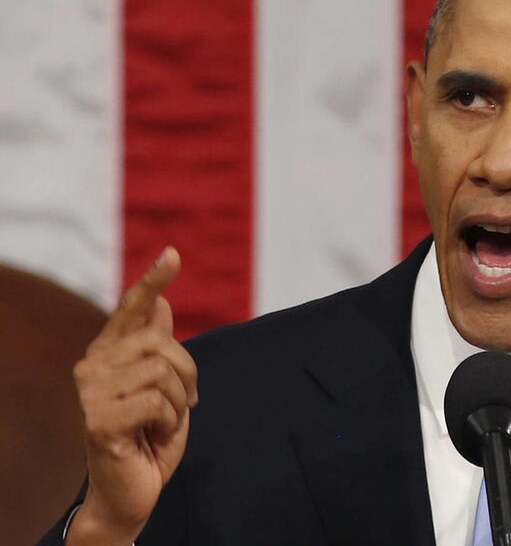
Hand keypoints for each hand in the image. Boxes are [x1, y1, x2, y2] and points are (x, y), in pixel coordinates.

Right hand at [66, 247, 197, 544]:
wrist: (132, 490)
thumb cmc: (149, 436)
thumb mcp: (163, 387)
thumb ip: (157, 347)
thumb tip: (161, 304)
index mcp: (108, 353)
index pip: (131, 308)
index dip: (153, 280)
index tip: (174, 253)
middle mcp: (92, 366)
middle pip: (160, 342)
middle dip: (186, 373)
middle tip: (183, 402)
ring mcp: (90, 393)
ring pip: (162, 371)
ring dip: (178, 401)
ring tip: (163, 422)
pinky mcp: (98, 420)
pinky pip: (158, 401)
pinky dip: (169, 421)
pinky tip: (154, 436)